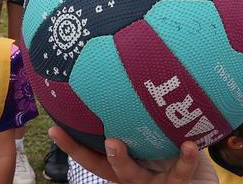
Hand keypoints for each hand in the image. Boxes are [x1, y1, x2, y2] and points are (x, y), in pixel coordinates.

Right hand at [48, 128, 217, 183]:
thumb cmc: (183, 154)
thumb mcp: (168, 133)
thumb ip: (156, 112)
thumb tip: (146, 68)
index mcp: (127, 162)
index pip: (93, 155)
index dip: (72, 144)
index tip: (53, 127)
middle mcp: (134, 176)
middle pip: (104, 168)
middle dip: (90, 154)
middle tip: (83, 134)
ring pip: (132, 176)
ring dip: (121, 161)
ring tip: (114, 143)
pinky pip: (179, 173)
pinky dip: (184, 159)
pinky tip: (188, 143)